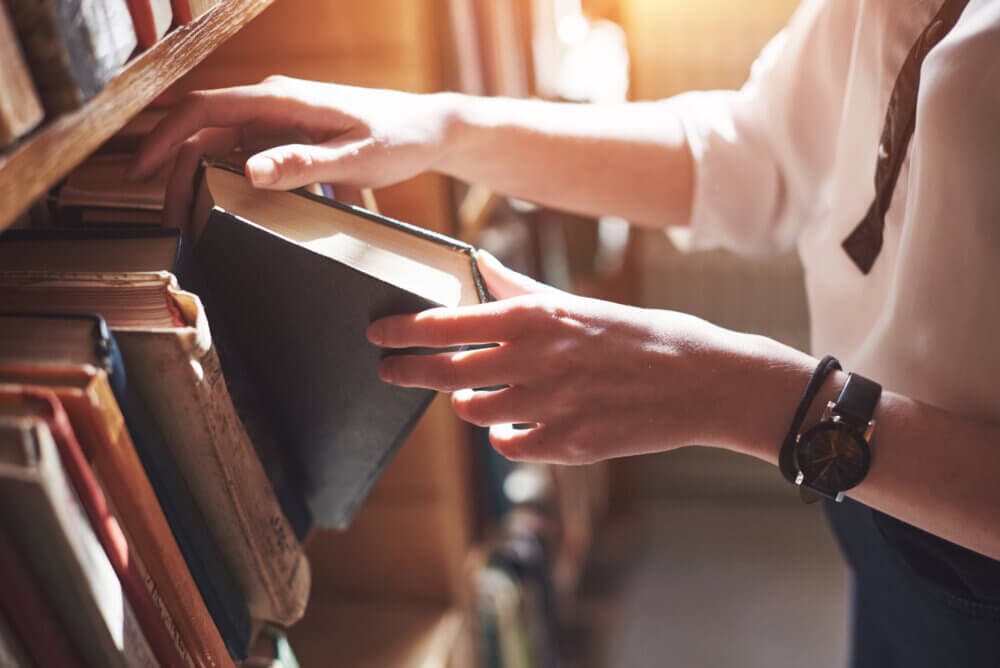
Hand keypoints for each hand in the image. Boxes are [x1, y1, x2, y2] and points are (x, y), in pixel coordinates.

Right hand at [129, 76, 454, 227]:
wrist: (428, 129)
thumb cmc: (397, 139)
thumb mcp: (354, 157)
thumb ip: (303, 164)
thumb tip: (248, 172)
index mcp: (282, 100)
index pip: (206, 110)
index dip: (167, 139)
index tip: (141, 172)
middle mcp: (274, 105)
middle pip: (206, 133)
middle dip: (176, 172)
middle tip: (166, 218)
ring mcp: (281, 121)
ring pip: (223, 146)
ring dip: (199, 179)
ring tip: (186, 220)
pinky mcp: (291, 138)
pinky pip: (247, 156)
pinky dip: (228, 180)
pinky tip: (222, 209)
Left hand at [366, 253, 769, 464]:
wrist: (704, 382)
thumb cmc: (642, 335)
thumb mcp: (578, 304)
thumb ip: (520, 289)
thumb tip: (477, 264)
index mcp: (535, 317)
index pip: (445, 323)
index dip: (403, 331)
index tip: (379, 334)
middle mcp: (534, 360)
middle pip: (445, 372)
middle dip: (407, 372)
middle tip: (389, 370)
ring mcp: (549, 406)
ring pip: (473, 411)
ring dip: (466, 402)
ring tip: (472, 394)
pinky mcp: (567, 446)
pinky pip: (508, 445)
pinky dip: (506, 435)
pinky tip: (518, 423)